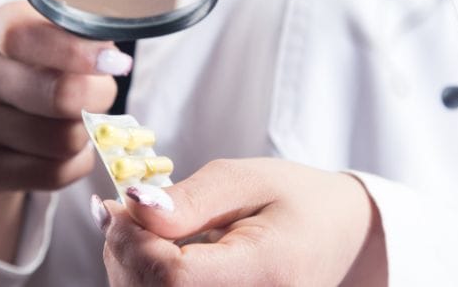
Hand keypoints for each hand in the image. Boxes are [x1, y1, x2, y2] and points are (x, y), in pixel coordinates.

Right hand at [0, 1, 132, 190]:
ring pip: (64, 140)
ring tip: (78, 120)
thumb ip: (81, 36)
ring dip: (87, 132)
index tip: (114, 62)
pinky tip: (70, 148)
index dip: (74, 52)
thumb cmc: (36, 63)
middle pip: (59, 96)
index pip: (25, 38)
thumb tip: (113, 61)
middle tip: (102, 94)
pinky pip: (56, 173)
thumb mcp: (51, 33)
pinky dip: (78, 163)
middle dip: (98, 97)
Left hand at [92, 158, 386, 285]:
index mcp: (267, 272)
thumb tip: (132, 207)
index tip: (118, 206)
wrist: (338, 235)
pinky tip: (153, 254)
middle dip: (124, 254)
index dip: (133, 243)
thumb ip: (189, 199)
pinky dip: (145, 281)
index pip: (173, 278)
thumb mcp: (245, 180)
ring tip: (143, 230)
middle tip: (122, 212)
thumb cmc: (297, 200)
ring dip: (129, 268)